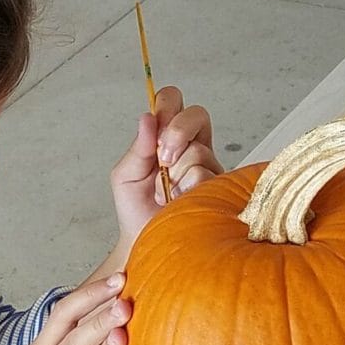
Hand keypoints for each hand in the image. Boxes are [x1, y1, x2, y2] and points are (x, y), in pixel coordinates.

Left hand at [110, 85, 224, 251]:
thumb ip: (137, 147)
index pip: (172, 101)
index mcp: (167, 137)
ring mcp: (208, 166)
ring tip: (166, 195)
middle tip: (163, 159)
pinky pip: (206, 177)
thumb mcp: (125, 175)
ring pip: (199, 151)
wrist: (145, 243)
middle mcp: (192, 147)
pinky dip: (186, 191)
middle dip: (177, 132)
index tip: (156, 131)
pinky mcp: (219, 187)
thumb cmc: (136, 210)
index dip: (166, 106)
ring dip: (175, 175)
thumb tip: (147, 118)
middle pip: (197, 114)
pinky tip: (179, 202)